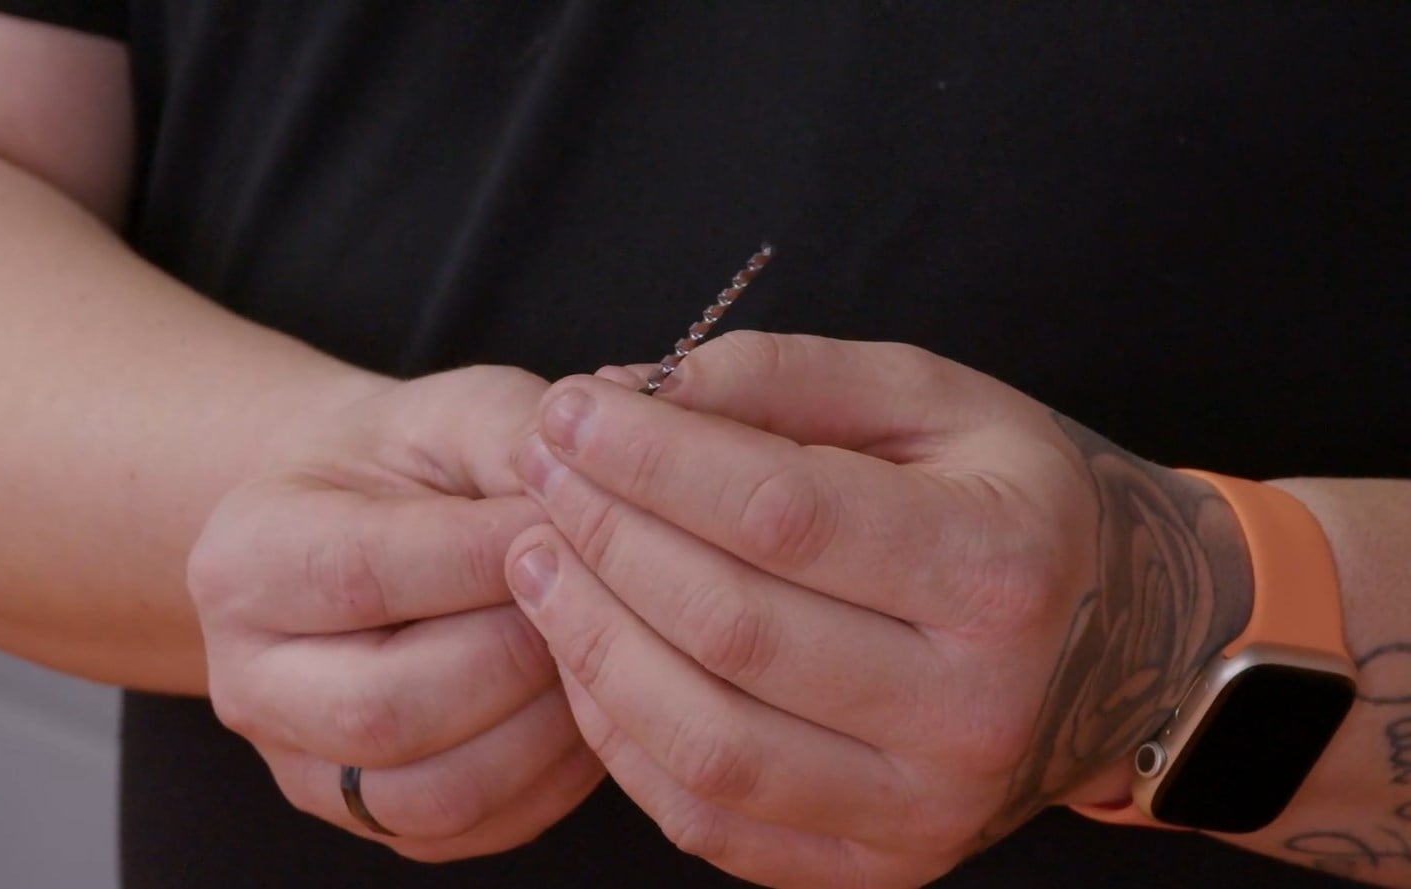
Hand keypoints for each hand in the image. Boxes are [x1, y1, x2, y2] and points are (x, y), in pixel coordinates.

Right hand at [188, 366, 604, 861]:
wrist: (371, 527)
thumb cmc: (416, 464)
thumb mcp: (455, 412)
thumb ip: (511, 435)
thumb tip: (587, 496)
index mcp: (246, 558)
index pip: (366, 573)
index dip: (488, 555)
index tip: (573, 521)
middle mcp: (250, 681)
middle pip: (390, 708)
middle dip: (522, 652)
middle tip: (605, 596)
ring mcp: (307, 767)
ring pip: (436, 792)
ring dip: (548, 727)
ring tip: (607, 652)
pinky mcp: (377, 821)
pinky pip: (478, 829)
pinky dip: (557, 777)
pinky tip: (595, 704)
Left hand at [504, 332, 1252, 886]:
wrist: (1126, 645)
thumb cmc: (1014, 500)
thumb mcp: (935, 400)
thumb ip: (792, 378)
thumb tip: (641, 393)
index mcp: (998, 569)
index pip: (779, 512)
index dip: (650, 460)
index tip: (571, 412)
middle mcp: (971, 709)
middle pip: (731, 625)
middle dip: (604, 537)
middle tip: (542, 473)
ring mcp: (926, 808)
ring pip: (707, 740)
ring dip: (590, 642)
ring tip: (537, 559)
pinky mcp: (880, 866)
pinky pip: (710, 817)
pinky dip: (623, 737)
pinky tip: (586, 654)